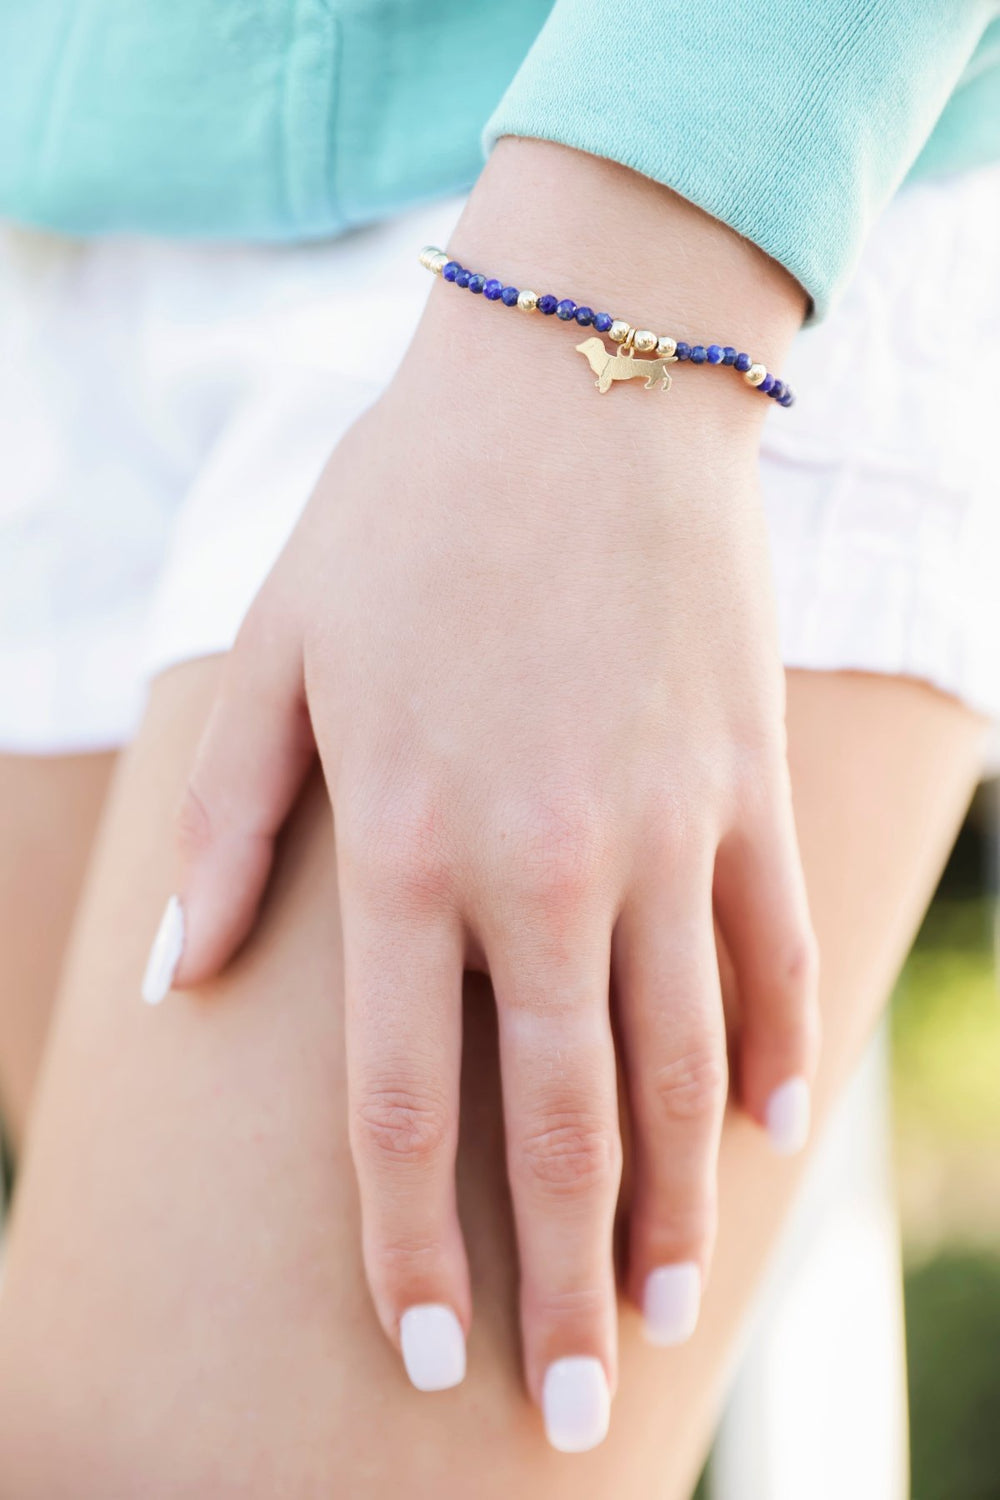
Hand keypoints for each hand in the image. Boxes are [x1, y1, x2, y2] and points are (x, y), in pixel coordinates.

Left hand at [156, 141, 818, 1448]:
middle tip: (570, 1405)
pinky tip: (770, 1142)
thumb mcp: (281, 651)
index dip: (409, 1244)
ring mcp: (661, 826)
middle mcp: (539, 862)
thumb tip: (178, 978)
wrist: (580, 380)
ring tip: (661, 1310)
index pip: (402, 1102)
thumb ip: (231, 827)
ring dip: (672, 1205)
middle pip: (556, 1122)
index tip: (421, 1347)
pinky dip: (779, 1054)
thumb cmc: (409, 510)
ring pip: (681, 1064)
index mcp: (404, 843)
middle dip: (556, 1284)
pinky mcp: (746, 779)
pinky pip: (774, 949)